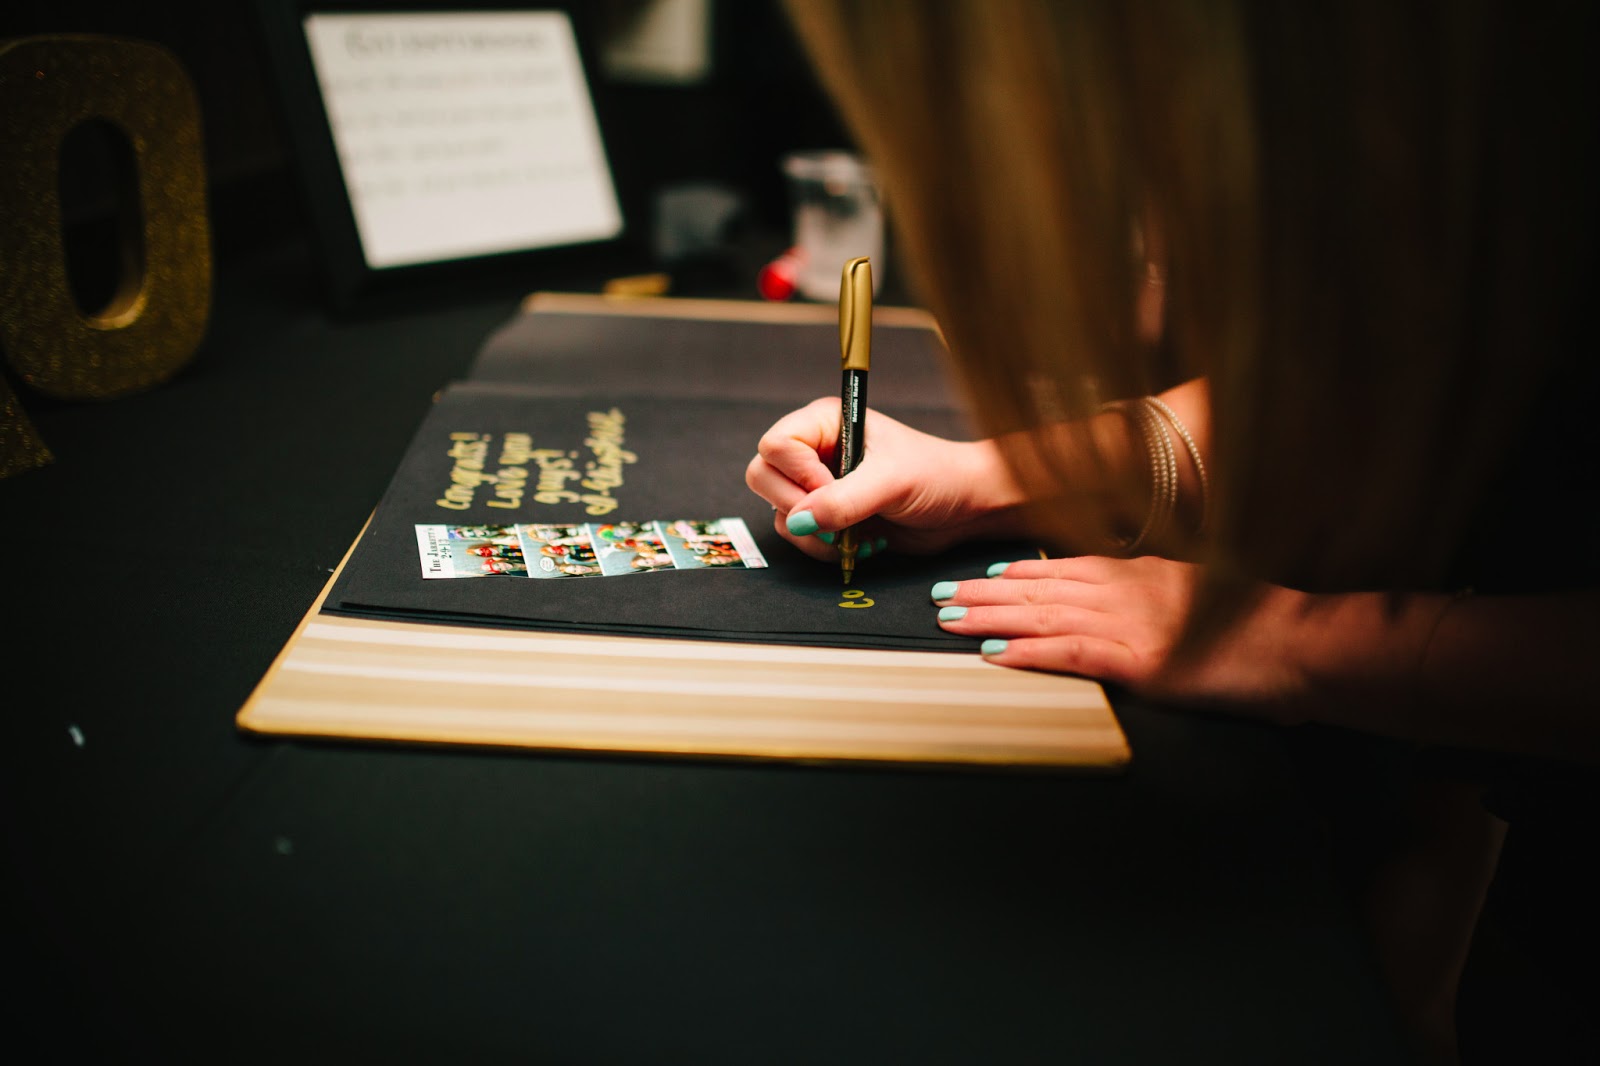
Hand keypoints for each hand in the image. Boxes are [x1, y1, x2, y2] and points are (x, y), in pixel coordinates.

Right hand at [745, 397, 1027, 560]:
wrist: (965, 508)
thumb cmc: (937, 476)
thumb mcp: (892, 481)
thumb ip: (845, 500)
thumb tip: (799, 520)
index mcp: (826, 423)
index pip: (775, 444)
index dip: (796, 472)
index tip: (830, 486)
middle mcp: (815, 452)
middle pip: (763, 476)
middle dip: (796, 505)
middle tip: (837, 516)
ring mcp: (819, 486)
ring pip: (780, 513)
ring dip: (814, 534)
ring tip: (856, 534)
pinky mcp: (829, 517)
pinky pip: (800, 537)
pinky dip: (825, 548)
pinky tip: (863, 543)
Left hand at [931, 555, 1319, 721]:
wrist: (1301, 645)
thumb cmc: (1256, 627)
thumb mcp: (1195, 595)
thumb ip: (1151, 594)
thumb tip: (1114, 603)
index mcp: (1142, 573)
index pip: (1064, 568)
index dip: (1015, 572)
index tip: (981, 573)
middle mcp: (1129, 590)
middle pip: (1040, 588)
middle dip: (986, 592)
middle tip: (944, 596)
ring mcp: (1132, 624)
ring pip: (1044, 615)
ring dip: (992, 618)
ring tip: (952, 621)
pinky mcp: (1141, 661)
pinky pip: (1070, 653)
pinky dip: (1028, 652)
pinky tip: (997, 653)